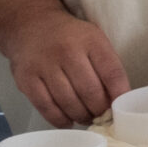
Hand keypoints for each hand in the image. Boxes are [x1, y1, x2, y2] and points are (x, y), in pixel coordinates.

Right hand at [0, 9, 129, 127]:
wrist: (31, 25)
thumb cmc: (70, 38)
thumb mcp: (95, 41)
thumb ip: (107, 66)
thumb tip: (117, 100)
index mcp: (91, 40)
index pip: (112, 73)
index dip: (119, 95)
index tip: (121, 108)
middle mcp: (67, 51)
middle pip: (90, 91)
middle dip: (100, 110)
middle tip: (102, 116)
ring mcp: (44, 65)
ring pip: (68, 102)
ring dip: (81, 116)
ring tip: (87, 118)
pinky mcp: (26, 79)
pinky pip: (46, 107)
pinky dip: (60, 119)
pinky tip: (68, 121)